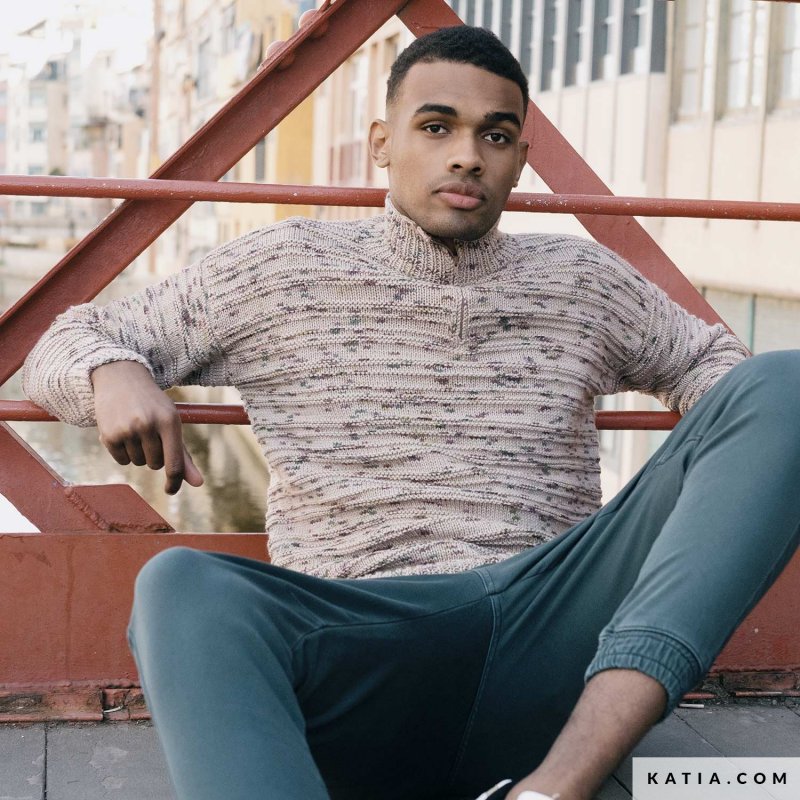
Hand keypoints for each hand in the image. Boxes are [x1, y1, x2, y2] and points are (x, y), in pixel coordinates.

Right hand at [91, 361, 203, 493]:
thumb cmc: (152, 405)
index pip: (174, 463)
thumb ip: (183, 455)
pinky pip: (122, 460)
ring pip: (138, 462)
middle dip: (154, 455)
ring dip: (138, 452)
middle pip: (155, 464)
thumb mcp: (171, 423)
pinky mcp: (109, 434)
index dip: (174, 481)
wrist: (120, 378)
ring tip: (135, 429)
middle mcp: (149, 424)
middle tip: (150, 433)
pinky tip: (122, 431)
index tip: (170, 490)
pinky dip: (123, 452)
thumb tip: (198, 484)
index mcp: (170, 421)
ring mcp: (128, 429)